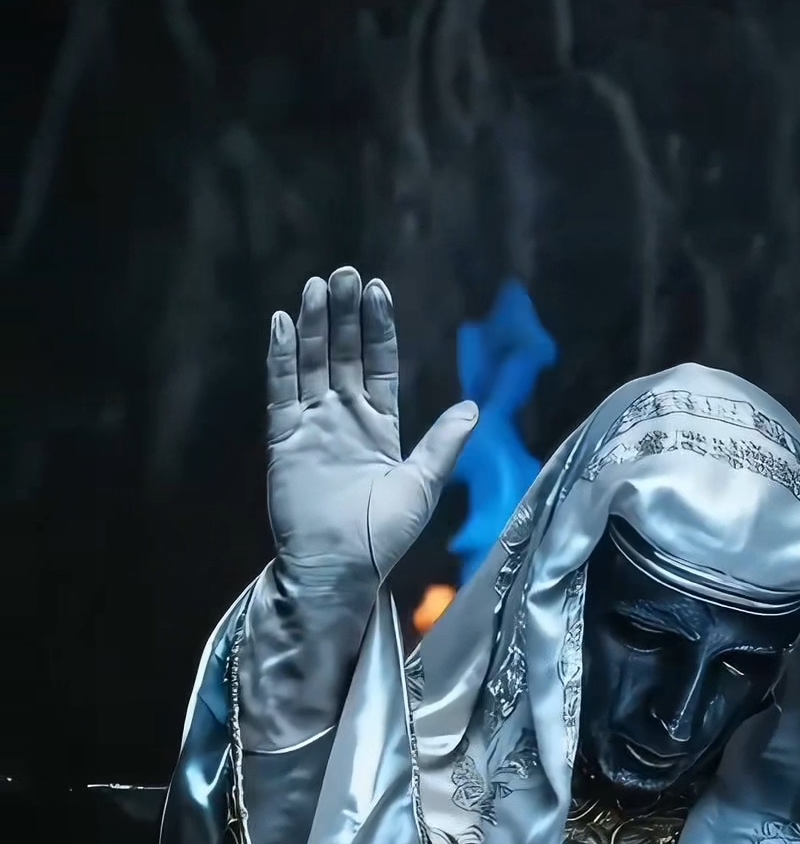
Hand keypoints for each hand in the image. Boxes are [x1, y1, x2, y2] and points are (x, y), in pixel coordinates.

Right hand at [265, 268, 476, 581]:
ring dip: (312, 325)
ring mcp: (311, 426)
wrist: (338, 570)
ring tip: (316, 285)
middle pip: (342, 355)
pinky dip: (280, 357)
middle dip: (344, 315)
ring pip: (310, 364)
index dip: (378, 329)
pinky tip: (280, 323)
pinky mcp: (283, 439)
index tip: (377, 290)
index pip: (378, 365)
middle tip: (344, 273)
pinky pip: (281, 391)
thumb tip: (475, 406)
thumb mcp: (422, 484)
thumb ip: (444, 443)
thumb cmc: (382, 536)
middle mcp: (343, 419)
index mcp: (379, 427)